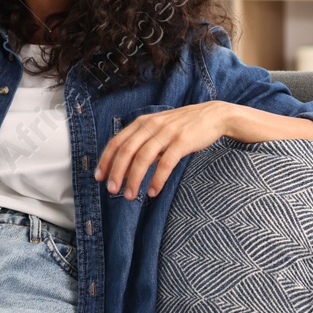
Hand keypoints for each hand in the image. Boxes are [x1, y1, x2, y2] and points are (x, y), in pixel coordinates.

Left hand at [93, 101, 235, 199]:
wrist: (213, 115)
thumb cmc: (182, 126)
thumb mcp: (157, 129)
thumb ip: (142, 144)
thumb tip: (124, 170)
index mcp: (141, 122)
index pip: (116, 142)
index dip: (106, 160)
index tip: (99, 177)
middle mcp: (151, 125)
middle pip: (126, 151)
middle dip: (116, 172)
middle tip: (112, 191)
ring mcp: (167, 132)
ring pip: (143, 158)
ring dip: (134, 179)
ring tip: (130, 196)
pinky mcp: (183, 141)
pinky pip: (166, 163)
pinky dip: (157, 179)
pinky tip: (152, 191)